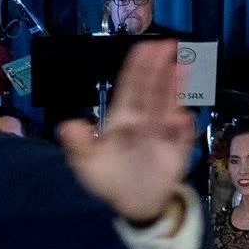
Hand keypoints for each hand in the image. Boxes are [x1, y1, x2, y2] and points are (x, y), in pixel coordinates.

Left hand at [57, 40, 195, 222]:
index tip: (145, 47)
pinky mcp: (176, 149)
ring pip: (169, 106)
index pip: (130, 88)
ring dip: (175, 88)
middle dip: (158, 68)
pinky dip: (182, 127)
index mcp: (122, 119)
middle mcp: (144, 120)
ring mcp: (162, 132)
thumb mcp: (87, 164)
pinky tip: (181, 119)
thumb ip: (78, 144)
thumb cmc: (109, 179)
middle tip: (167, 44)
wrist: (132, 204)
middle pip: (152, 90)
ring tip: (180, 67)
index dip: (137, 68)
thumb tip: (66, 125)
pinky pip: (181, 136)